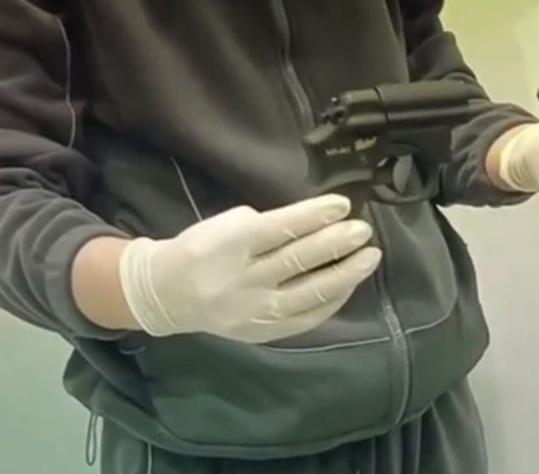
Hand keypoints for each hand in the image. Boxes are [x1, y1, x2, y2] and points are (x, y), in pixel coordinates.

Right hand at [118, 194, 381, 342]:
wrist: (168, 295)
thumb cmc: (202, 249)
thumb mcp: (226, 225)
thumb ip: (267, 226)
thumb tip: (317, 223)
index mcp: (229, 246)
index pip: (279, 229)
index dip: (314, 216)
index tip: (343, 205)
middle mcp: (243, 281)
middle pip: (298, 261)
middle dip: (336, 244)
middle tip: (364, 230)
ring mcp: (254, 312)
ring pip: (308, 294)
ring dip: (344, 275)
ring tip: (370, 257)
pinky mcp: (263, 333)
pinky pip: (306, 319)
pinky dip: (332, 301)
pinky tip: (350, 284)